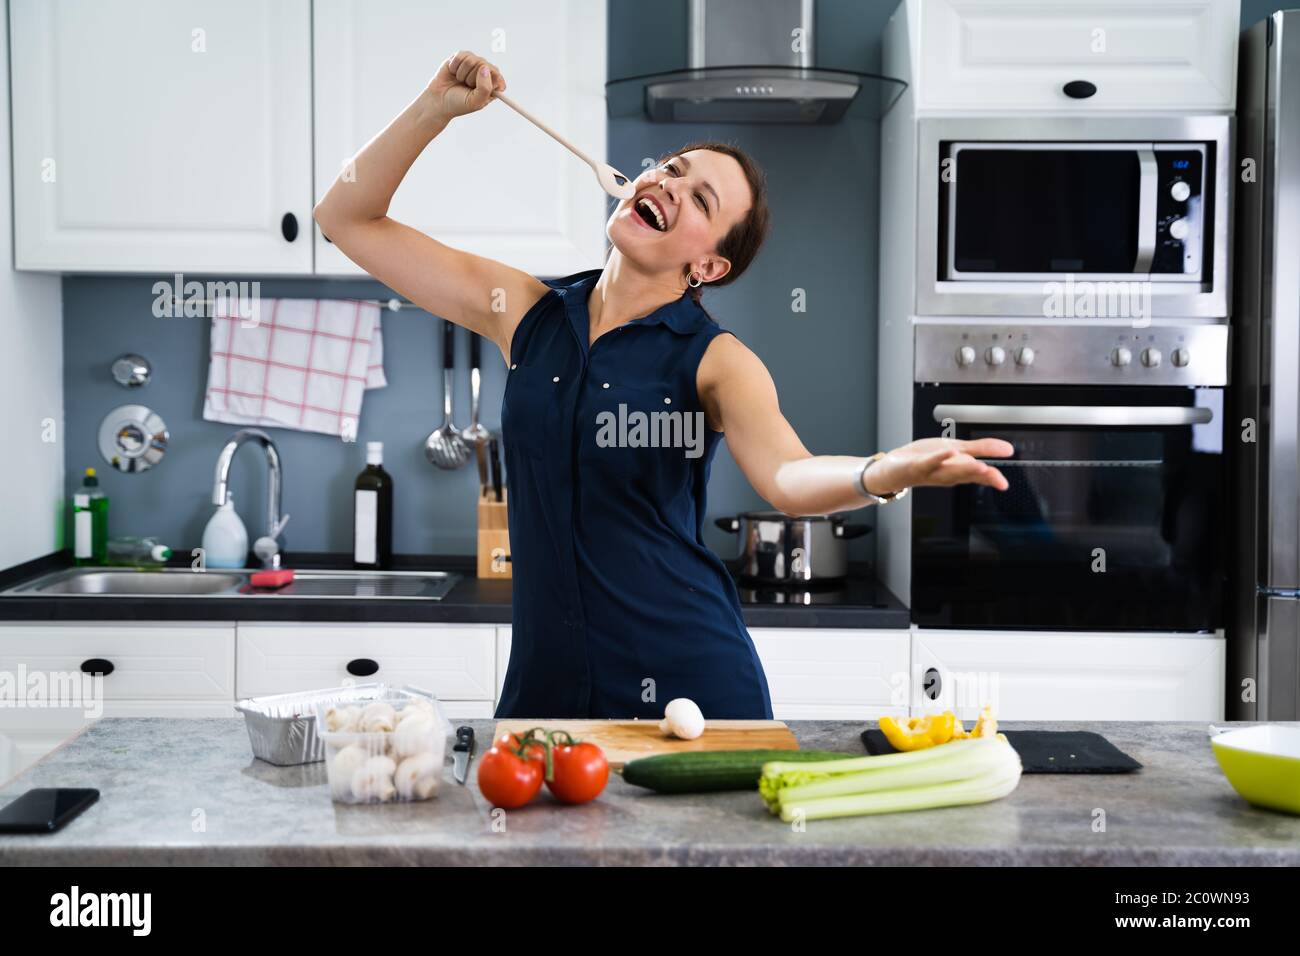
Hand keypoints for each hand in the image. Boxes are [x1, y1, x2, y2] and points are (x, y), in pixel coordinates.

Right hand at [426, 50, 506, 119]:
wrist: (438, 100)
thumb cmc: (458, 103)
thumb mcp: (475, 102)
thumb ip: (485, 88)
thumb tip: (484, 67)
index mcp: (492, 86)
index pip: (498, 76)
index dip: (488, 80)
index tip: (478, 88)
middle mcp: (484, 73)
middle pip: (484, 65)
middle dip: (472, 78)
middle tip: (466, 87)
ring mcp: (473, 64)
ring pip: (472, 59)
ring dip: (462, 73)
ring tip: (459, 80)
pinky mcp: (461, 58)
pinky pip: (461, 55)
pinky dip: (455, 66)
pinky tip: (453, 73)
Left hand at [863, 437, 1013, 495]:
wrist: (893, 469)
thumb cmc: (926, 460)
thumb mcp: (957, 450)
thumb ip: (981, 449)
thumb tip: (1007, 449)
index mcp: (958, 471)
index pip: (977, 476)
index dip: (990, 480)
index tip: (1003, 484)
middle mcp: (946, 474)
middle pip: (965, 475)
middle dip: (979, 475)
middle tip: (993, 475)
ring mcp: (931, 471)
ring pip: (949, 471)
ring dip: (964, 469)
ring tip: (978, 466)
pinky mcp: (916, 466)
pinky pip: (929, 462)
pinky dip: (939, 458)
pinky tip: (949, 452)